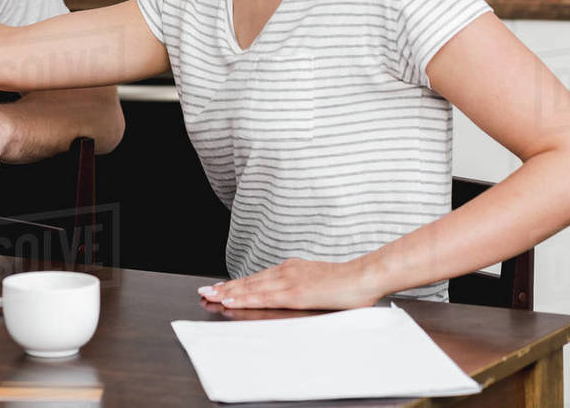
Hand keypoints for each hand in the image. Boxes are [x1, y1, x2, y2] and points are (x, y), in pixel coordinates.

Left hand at [197, 257, 385, 310]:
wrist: (364, 276)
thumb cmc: (348, 284)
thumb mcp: (320, 283)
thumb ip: (305, 288)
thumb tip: (300, 296)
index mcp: (292, 270)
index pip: (258, 278)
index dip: (238, 284)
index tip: (221, 288)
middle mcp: (286, 272)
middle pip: (249, 281)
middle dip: (225, 287)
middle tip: (205, 291)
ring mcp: (288, 281)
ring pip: (250, 287)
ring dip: (228, 292)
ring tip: (210, 296)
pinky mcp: (293, 292)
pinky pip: (262, 296)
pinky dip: (243, 297)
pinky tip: (229, 300)